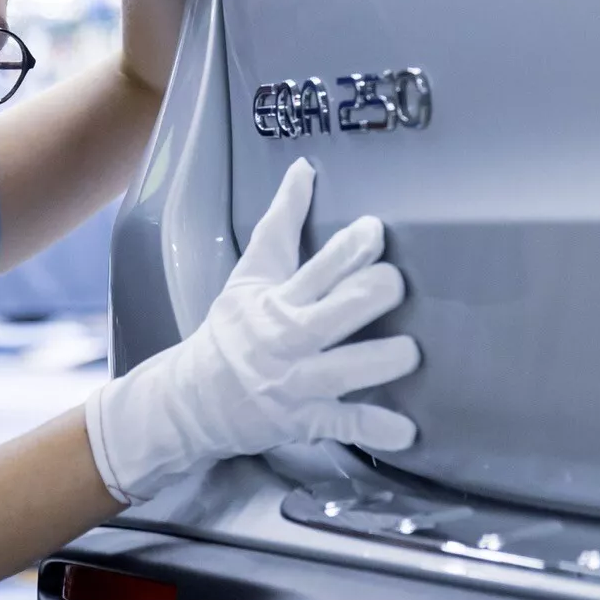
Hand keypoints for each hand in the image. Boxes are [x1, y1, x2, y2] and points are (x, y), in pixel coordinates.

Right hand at [84, 158, 419, 502]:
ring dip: (381, 360)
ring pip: (345, 369)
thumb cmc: (230, 331)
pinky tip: (406, 432)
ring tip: (411, 352)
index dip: (348, 248)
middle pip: (336, 311)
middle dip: (371, 295)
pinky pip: (344, 425)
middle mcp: (287, 338)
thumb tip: (304, 167)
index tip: (374, 231)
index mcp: (276, 300)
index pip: (315, 267)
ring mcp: (296, 382)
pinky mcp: (303, 422)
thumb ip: (281, 222)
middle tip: (396, 284)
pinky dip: (375, 429)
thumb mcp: (249, 274)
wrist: (189, 400)